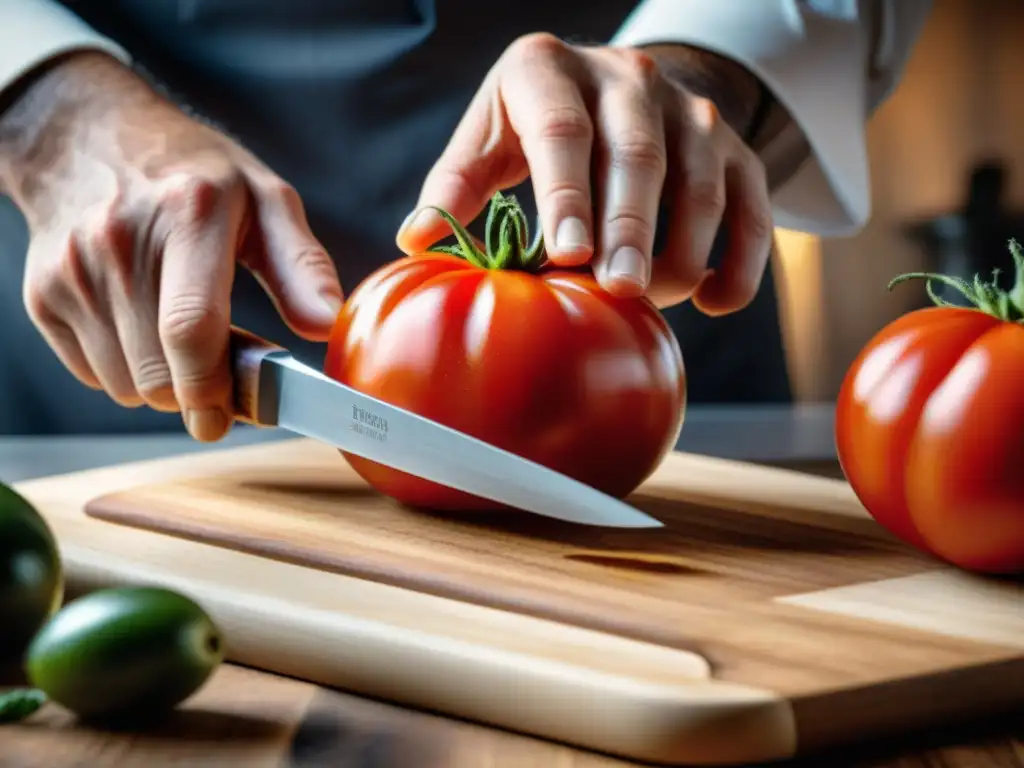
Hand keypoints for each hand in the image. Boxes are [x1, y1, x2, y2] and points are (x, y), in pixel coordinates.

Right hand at [0, 53, 342, 440]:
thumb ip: (302, 266)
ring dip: (164, 382)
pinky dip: (127, 369)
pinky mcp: (42, 294)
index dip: (212, 389)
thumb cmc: (194, 171)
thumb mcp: (265, 199)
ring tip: (185, 334)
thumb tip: (327, 324)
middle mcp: (118, 243)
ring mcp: (71, 271)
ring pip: (126, 386)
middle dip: (198, 393)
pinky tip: (144, 324)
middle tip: (227, 370)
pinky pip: (93, 374)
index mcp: (187, 214)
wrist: (87, 136)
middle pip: (157, 374)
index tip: (230, 418)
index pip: (191, 328)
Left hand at [396, 34, 772, 313]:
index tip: (565, 254)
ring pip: (701, 182)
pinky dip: (743, 258)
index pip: (563, 129)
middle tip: (620, 288)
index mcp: (551, 69)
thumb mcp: (489, 136)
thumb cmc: (537, 123)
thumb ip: (457, 184)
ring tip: (652, 299)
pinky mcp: (733, 146)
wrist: (619, 88)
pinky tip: (717, 302)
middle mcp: (628, 77)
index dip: (566, 193)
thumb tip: (416, 240)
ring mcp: (689, 110)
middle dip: (630, 228)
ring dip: (682, 248)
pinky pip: (753, 203)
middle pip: (638, 155)